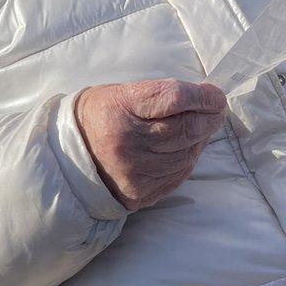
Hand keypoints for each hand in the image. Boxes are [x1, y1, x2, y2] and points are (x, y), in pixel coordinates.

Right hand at [75, 78, 226, 211]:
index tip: (214, 94)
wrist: (68, 155)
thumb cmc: (100, 115)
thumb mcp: (121, 92)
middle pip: (186, 128)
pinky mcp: (141, 193)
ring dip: (202, 139)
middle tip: (217, 109)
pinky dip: (189, 158)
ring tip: (203, 127)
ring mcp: (135, 172)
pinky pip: (179, 174)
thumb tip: (205, 99)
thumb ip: (160, 94)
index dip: (202, 96)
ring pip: (187, 153)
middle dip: (210, 117)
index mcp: (121, 109)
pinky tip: (188, 148)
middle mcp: (128, 143)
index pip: (174, 98)